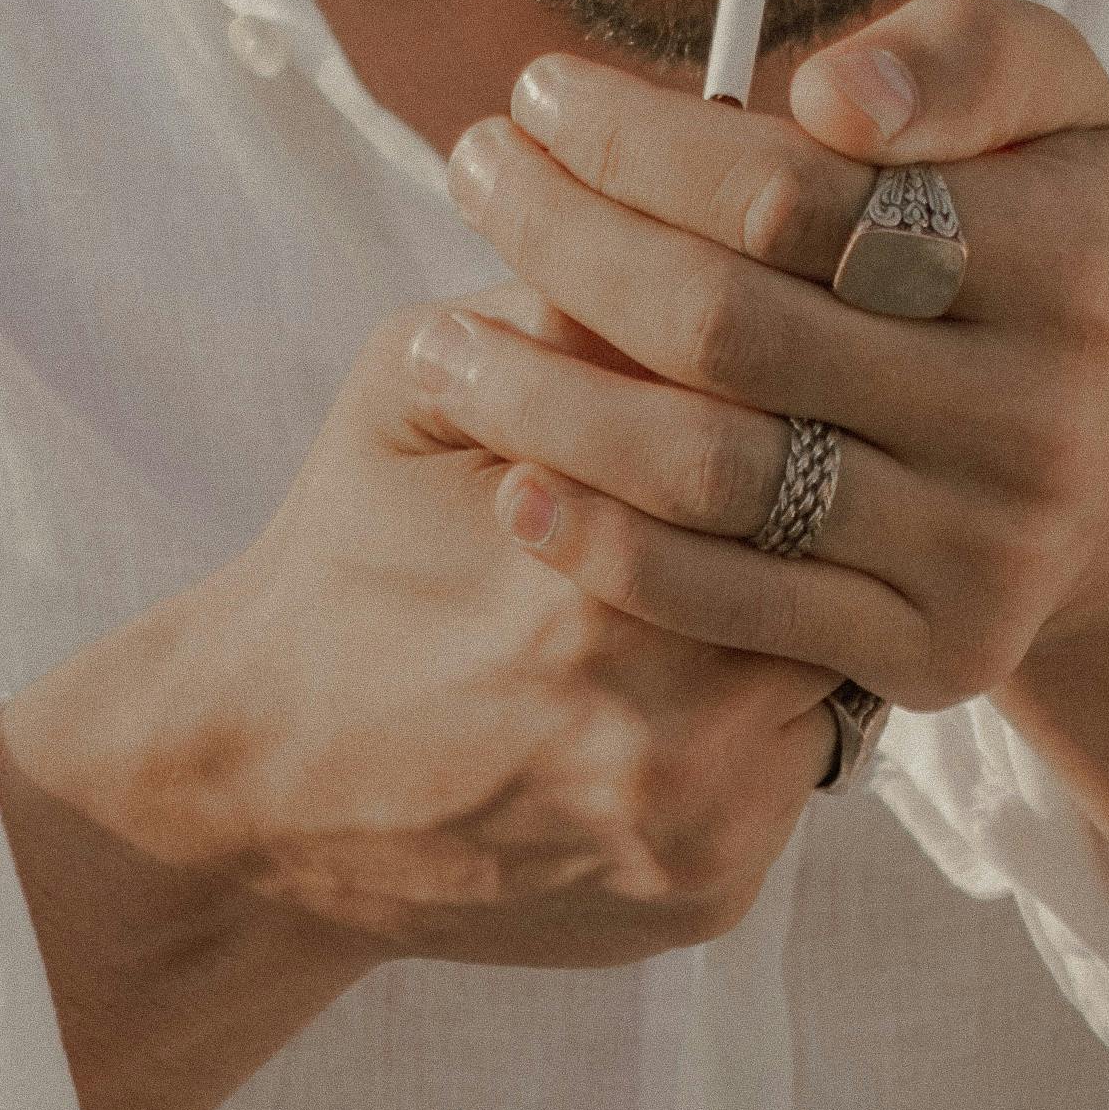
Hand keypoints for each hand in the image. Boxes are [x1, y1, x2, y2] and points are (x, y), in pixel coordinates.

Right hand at [0, 307, 839, 1007]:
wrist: (264, 790)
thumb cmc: (347, 558)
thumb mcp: (415, 387)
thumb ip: (561, 305)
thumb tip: (720, 217)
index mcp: (595, 563)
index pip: (790, 437)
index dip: (803, 377)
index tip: (794, 343)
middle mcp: (667, 712)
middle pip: (844, 564)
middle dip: (837, 495)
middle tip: (832, 439)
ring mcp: (701, 820)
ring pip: (838, 673)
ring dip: (816, 607)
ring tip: (767, 552)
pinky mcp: (710, 893)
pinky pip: (794, 776)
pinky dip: (762, 716)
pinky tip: (699, 675)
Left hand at [418, 0, 1108, 721]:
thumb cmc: (1037, 234)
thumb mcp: (1051, 101)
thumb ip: (958, 57)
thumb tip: (829, 97)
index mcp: (1070, 253)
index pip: (792, 194)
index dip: (641, 141)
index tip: (540, 93)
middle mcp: (1039, 412)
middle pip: (729, 328)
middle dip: (568, 243)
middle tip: (472, 178)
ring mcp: (987, 545)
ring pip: (713, 470)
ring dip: (547, 403)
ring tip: (439, 342)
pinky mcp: (937, 652)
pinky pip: (734, 602)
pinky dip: (605, 545)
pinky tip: (511, 481)